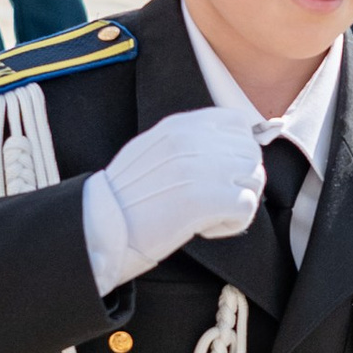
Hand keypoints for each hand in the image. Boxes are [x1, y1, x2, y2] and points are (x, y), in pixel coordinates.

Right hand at [81, 105, 264, 289]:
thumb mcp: (152, 150)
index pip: (238, 124)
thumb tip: (227, 148)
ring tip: (207, 215)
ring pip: (255, 179)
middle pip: (251, 154)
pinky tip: (205, 228)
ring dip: (238, 202)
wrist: (98, 226)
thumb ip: (187, 142)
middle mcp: (193, 139)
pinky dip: (232, 223)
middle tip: (213, 201)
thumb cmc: (124, 198)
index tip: (223, 174)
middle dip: (240, 181)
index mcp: (180, 125)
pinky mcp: (205, 198)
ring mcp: (200, 167)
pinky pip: (247, 206)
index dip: (239, 151)